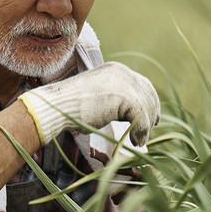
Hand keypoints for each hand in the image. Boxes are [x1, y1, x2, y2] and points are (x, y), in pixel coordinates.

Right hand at [18, 62, 160, 146]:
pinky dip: (141, 132)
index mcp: (115, 70)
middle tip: (152, 128)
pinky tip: (135, 141)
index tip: (153, 117)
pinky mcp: (124, 97)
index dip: (150, 100)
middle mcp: (122, 72)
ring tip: (139, 140)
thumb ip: (113, 100)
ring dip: (145, 126)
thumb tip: (128, 113)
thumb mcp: (96, 97)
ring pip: (146, 107)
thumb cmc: (69, 107)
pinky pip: (142, 117)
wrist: (57, 106)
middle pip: (148, 93)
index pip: (141, 83)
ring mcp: (124, 83)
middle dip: (152, 112)